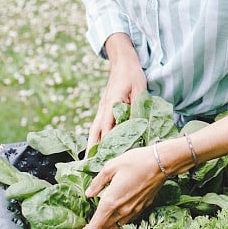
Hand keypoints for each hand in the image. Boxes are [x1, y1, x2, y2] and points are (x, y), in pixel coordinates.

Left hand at [75, 146, 162, 228]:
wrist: (161, 163)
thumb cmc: (135, 161)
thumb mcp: (111, 166)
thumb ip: (97, 182)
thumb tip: (88, 194)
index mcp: (111, 201)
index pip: (95, 226)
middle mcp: (122, 211)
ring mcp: (134, 211)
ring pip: (116, 228)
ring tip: (97, 223)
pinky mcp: (142, 208)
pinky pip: (126, 222)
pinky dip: (117, 223)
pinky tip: (114, 215)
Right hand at [86, 34, 146, 153]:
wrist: (122, 61)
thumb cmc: (132, 74)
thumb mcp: (139, 89)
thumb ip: (137, 106)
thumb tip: (137, 126)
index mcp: (112, 104)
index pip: (107, 128)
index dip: (106, 144)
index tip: (106, 159)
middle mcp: (103, 108)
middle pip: (95, 132)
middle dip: (92, 150)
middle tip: (89, 167)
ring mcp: (102, 108)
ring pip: (94, 130)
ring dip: (91, 145)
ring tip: (89, 163)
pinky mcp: (103, 108)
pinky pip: (97, 126)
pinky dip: (95, 137)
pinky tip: (96, 147)